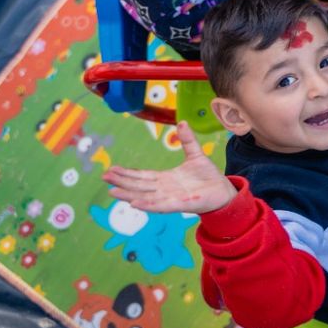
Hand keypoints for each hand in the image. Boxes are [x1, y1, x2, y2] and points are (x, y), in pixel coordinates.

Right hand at [102, 122, 236, 213]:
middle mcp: (164, 190)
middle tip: (104, 177)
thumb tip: (182, 121)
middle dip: (121, 182)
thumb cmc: (208, 176)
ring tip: (112, 192)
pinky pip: (161, 205)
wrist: (223, 190)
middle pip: (139, 186)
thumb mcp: (195, 154)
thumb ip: (187, 140)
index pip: (142, 176)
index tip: (111, 169)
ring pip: (145, 196)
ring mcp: (171, 198)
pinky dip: (148, 204)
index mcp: (165, 179)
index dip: (127, 173)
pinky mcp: (181, 205)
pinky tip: (134, 203)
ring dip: (129, 194)